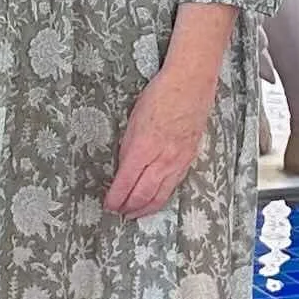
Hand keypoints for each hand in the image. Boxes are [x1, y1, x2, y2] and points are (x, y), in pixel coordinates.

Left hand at [107, 64, 218, 219]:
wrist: (191, 83)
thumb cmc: (159, 95)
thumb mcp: (134, 120)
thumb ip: (129, 147)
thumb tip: (123, 168)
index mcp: (143, 147)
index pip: (126, 183)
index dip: (116, 198)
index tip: (107, 205)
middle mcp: (162, 159)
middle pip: (143, 194)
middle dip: (128, 207)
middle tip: (118, 214)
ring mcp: (178, 161)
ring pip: (160, 195)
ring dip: (145, 208)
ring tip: (134, 214)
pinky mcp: (189, 159)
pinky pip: (174, 185)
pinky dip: (162, 197)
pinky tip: (155, 200)